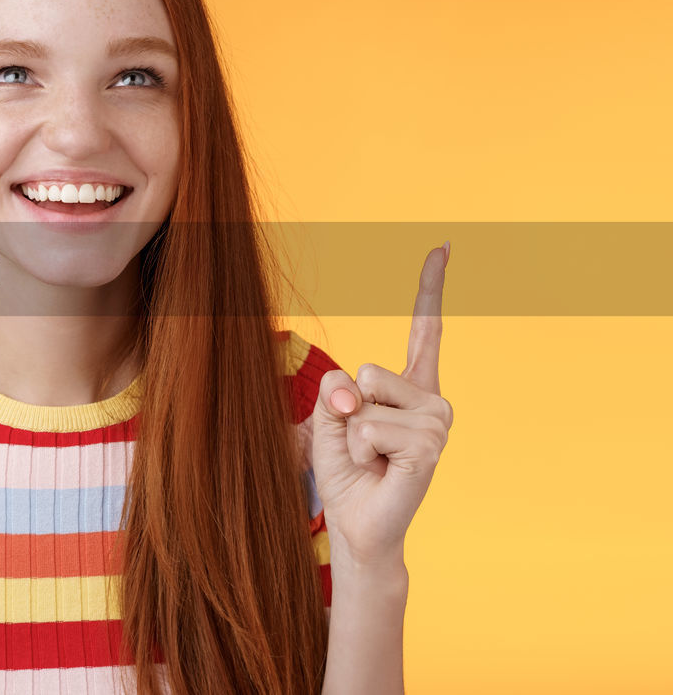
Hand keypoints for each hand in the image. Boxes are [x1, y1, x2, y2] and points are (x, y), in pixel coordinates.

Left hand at [311, 242, 454, 567]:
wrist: (358, 525)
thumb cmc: (347, 471)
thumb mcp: (328, 420)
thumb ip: (334, 392)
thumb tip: (353, 393)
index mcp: (411, 386)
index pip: (424, 329)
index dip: (430, 287)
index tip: (443, 245)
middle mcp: (432, 398)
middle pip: (365, 370)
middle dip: (345, 409)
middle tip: (362, 445)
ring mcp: (437, 422)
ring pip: (364, 400)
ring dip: (351, 435)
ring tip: (371, 459)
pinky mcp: (429, 445)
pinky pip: (368, 427)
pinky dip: (358, 450)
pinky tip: (380, 470)